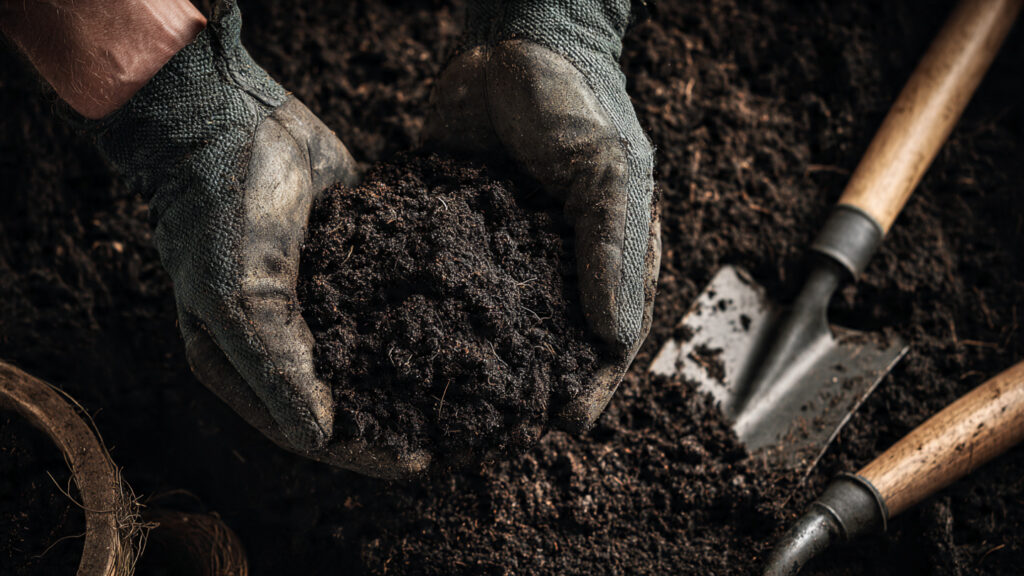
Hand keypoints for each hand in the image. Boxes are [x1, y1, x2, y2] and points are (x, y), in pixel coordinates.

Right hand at [84, 1, 427, 477]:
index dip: (364, 451)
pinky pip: (391, 296)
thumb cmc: (219, 211)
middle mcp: (285, 340)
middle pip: (350, 397)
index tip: (421, 462)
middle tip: (462, 431)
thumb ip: (277, 367)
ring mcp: (322, 299)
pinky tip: (470, 321)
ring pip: (377, 349)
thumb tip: (321, 439)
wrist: (229, 118)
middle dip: (401, 415)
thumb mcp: (237, 296)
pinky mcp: (354, 258)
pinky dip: (424, 311)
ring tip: (476, 388)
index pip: (308, 428)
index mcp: (245, 362)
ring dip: (419, 368)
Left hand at [425, 0, 660, 430]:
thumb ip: (611, 253)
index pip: (610, 335)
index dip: (593, 382)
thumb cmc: (577, 100)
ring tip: (444, 402)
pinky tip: (404, 341)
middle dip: (527, 383)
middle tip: (496, 428)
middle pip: (548, 339)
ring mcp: (507, 249)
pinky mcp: (459, 228)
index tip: (566, 422)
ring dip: (475, 360)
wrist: (512, 37)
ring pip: (494, 320)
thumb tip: (613, 340)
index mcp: (609, 254)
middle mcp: (558, 261)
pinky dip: (432, 309)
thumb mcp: (608, 173)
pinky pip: (448, 278)